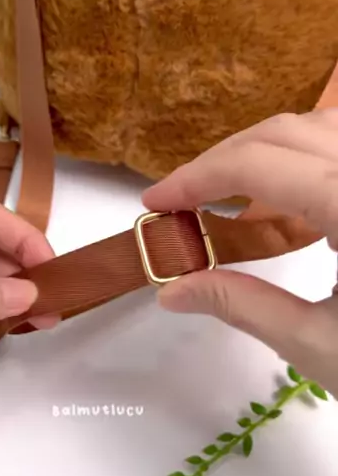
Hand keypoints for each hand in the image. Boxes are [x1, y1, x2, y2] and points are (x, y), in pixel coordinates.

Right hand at [143, 108, 337, 395]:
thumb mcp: (320, 346)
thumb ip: (240, 305)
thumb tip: (171, 291)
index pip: (257, 163)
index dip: (196, 177)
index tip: (154, 203)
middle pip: (286, 130)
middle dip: (224, 160)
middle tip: (182, 202)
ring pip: (320, 129)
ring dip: (264, 154)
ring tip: (227, 199)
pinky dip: (304, 163)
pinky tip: (287, 204)